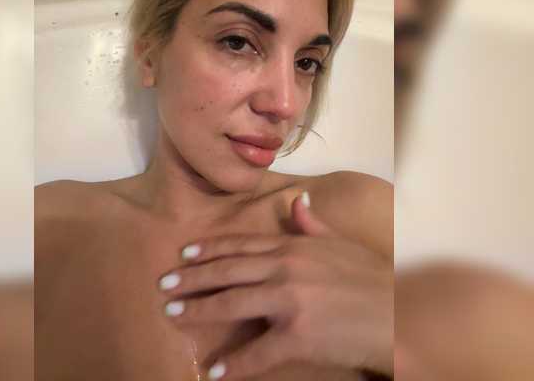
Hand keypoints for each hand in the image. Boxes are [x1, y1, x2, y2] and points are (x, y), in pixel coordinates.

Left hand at [156, 192, 392, 379]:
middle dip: (191, 279)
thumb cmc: (372, 278)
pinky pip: (258, 353)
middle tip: (164, 286)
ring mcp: (288, 302)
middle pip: (226, 273)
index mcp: (293, 247)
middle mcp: (284, 269)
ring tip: (173, 316)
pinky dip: (234, 365)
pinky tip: (214, 373)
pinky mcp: (297, 336)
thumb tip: (297, 201)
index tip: (184, 253)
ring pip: (232, 304)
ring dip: (198, 311)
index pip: (240, 247)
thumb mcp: (341, 243)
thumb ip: (313, 224)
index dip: (209, 250)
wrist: (401, 314)